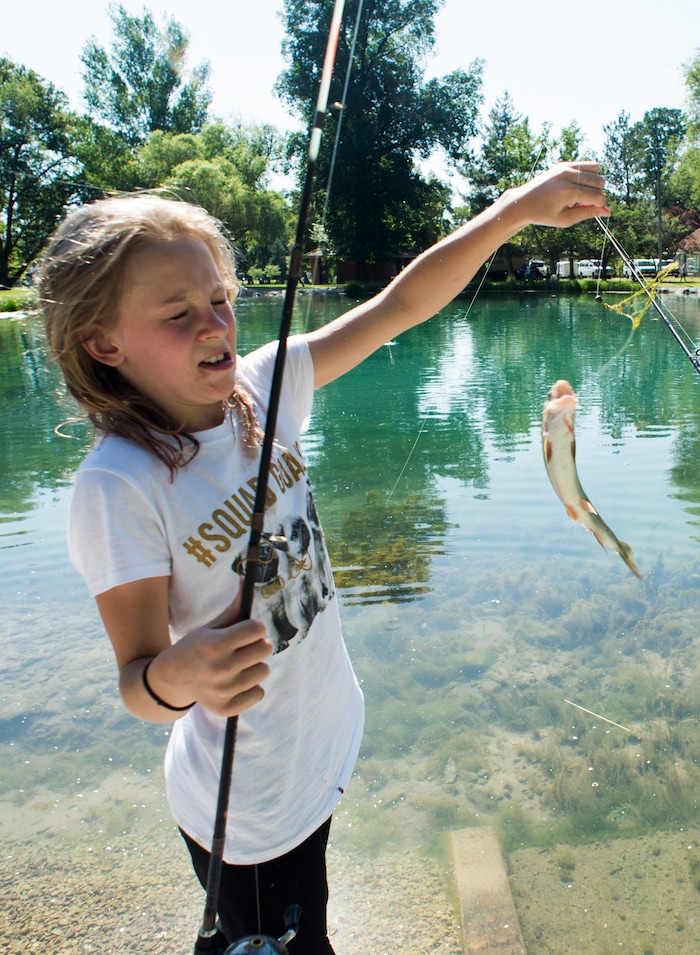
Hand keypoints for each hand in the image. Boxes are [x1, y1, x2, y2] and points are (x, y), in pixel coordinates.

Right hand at [151, 582, 272, 716]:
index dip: (253, 627)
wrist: (170, 680)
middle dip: (256, 644)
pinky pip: (259, 693)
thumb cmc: (195, 647)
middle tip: (243, 647)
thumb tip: (246, 579)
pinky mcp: (227, 708)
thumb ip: (234, 607)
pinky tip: (235, 682)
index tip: (246, 630)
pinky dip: (250, 687)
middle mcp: (220, 669)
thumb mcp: (211, 627)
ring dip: (254, 666)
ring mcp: (224, 691)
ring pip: (264, 670)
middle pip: (265, 648)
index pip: (257, 628)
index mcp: (215, 644)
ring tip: (237, 665)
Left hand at [504, 162, 610, 228]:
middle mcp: (567, 176)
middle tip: (581, 204)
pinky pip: (587, 165)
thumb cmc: (543, 215)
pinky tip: (576, 186)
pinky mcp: (563, 164)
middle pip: (599, 182)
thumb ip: (588, 213)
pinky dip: (587, 175)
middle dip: (596, 194)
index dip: (599, 205)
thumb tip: (608, 212)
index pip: (597, 196)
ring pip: (596, 170)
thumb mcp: (565, 219)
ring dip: (593, 183)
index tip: (590, 210)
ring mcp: (565, 167)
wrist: (522, 203)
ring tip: (579, 194)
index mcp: (567, 192)